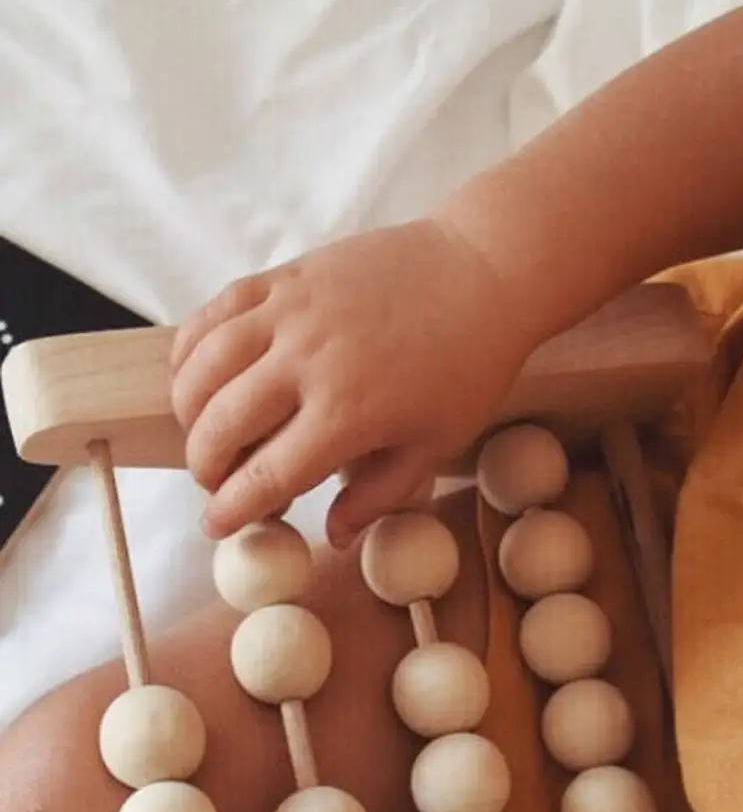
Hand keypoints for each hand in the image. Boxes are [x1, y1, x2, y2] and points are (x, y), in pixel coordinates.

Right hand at [170, 221, 533, 542]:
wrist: (483, 273)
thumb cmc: (467, 366)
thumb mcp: (434, 446)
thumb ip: (377, 496)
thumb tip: (333, 538)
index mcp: (347, 415)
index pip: (266, 475)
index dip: (231, 508)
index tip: (216, 525)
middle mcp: (307, 363)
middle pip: (222, 424)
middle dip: (204, 465)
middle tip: (214, 482)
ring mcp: (290, 313)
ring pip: (204, 365)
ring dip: (189, 408)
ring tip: (200, 431)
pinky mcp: (285, 276)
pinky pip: (215, 310)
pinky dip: (192, 346)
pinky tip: (194, 372)